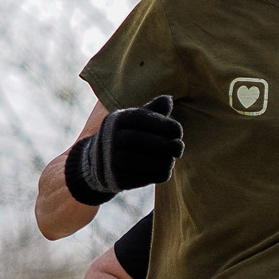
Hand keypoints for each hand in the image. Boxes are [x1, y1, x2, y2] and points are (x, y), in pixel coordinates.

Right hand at [65, 94, 181, 202]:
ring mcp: (110, 160)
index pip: (140, 118)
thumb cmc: (126, 136)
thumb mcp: (136, 121)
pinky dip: (155, 175)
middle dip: (163, 144)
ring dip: (161, 161)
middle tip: (179, 147)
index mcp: (116, 120)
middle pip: (137, 140)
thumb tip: (169, 99)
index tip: (178, 131)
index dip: (163, 124)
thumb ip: (153, 110)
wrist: (99, 163)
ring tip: (172, 160)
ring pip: (136, 161)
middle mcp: (109, 138)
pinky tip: (165, 171)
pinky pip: (137, 179)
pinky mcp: (115, 179)